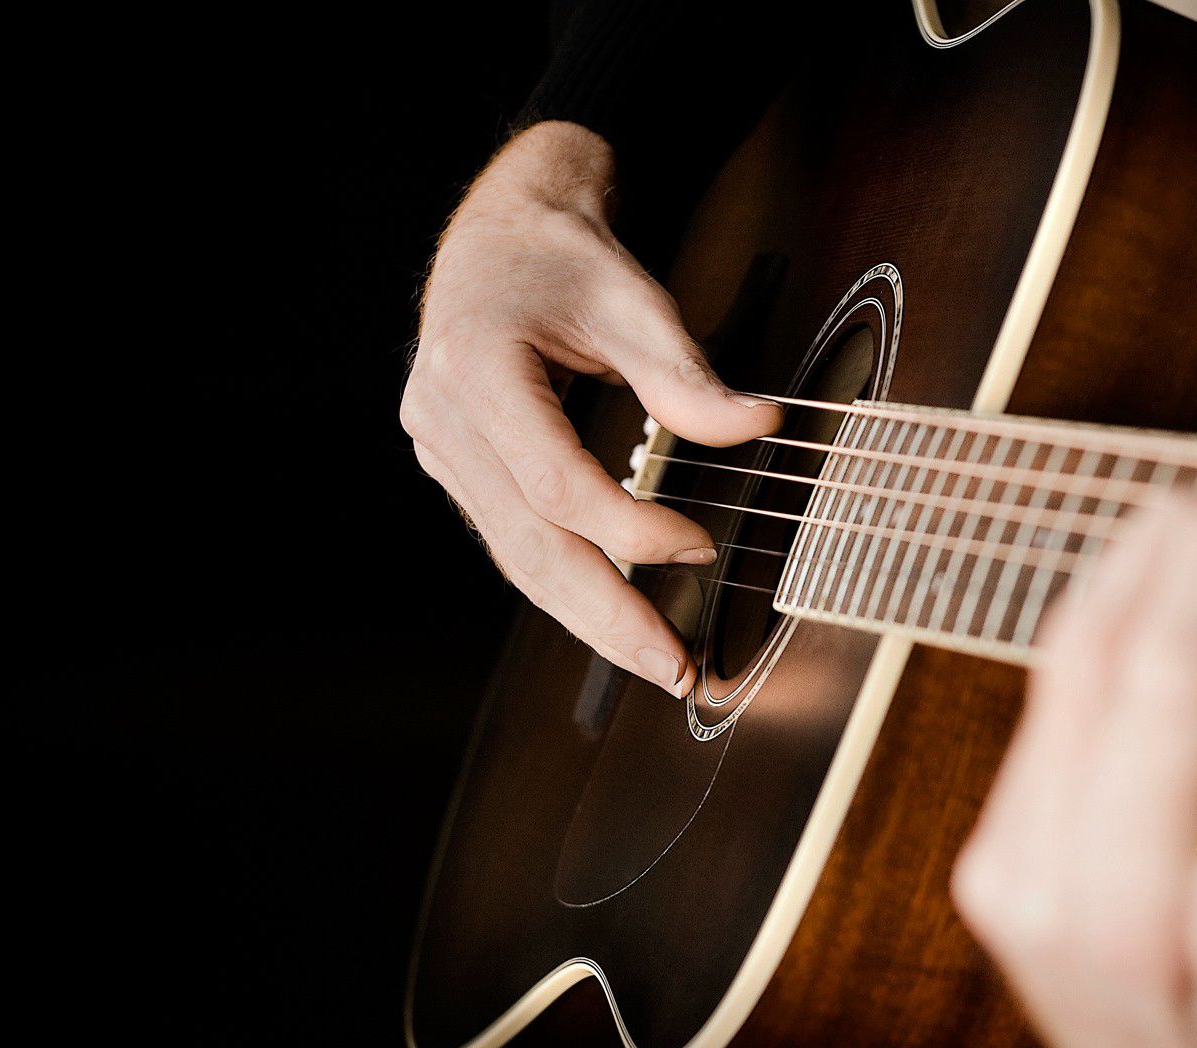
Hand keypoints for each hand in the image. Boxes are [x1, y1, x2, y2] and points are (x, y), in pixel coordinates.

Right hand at [401, 122, 780, 695]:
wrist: (500, 231)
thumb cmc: (563, 254)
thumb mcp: (632, 299)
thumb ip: (686, 374)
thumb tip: (757, 428)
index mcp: (474, 366)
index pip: (555, 482)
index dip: (631, 527)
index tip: (701, 548)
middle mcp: (440, 417)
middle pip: (529, 544)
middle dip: (607, 615)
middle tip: (674, 667)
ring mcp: (439, 448)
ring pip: (517, 557)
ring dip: (588, 616)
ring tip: (655, 660)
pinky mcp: (456, 466)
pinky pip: (514, 540)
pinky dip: (568, 582)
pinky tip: (616, 614)